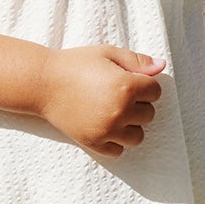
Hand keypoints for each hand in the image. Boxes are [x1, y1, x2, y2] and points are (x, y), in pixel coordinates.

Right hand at [41, 44, 161, 155]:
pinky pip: (117, 150)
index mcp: (127, 86)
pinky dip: (115, 141)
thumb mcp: (107, 53)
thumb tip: (161, 67)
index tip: (128, 80)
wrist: (43, 83)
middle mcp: (120, 110)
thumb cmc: (76, 64)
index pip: (155, 92)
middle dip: (138, 104)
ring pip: (137, 136)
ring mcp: (107, 129)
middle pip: (149, 114)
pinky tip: (104, 126)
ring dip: (130, 125)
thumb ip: (136, 61)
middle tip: (117, 94)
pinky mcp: (93, 142)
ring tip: (114, 113)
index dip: (144, 84)